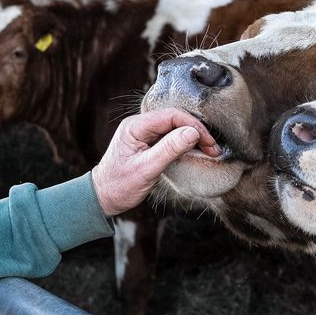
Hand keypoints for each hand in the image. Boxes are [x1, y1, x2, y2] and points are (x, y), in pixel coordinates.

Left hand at [91, 109, 218, 215]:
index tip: (209, 143)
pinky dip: (185, 144)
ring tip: (209, 151)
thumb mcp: (146, 169)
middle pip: (175, 119)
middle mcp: (139, 125)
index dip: (194, 127)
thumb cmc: (119, 185)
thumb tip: (192, 132)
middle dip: (196, 132)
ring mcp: (144, 133)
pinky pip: (170, 138)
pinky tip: (196, 152)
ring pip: (175, 128)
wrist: (102, 198)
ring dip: (193, 138)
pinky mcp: (148, 143)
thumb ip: (169, 149)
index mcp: (136, 127)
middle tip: (213, 149)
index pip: (172, 116)